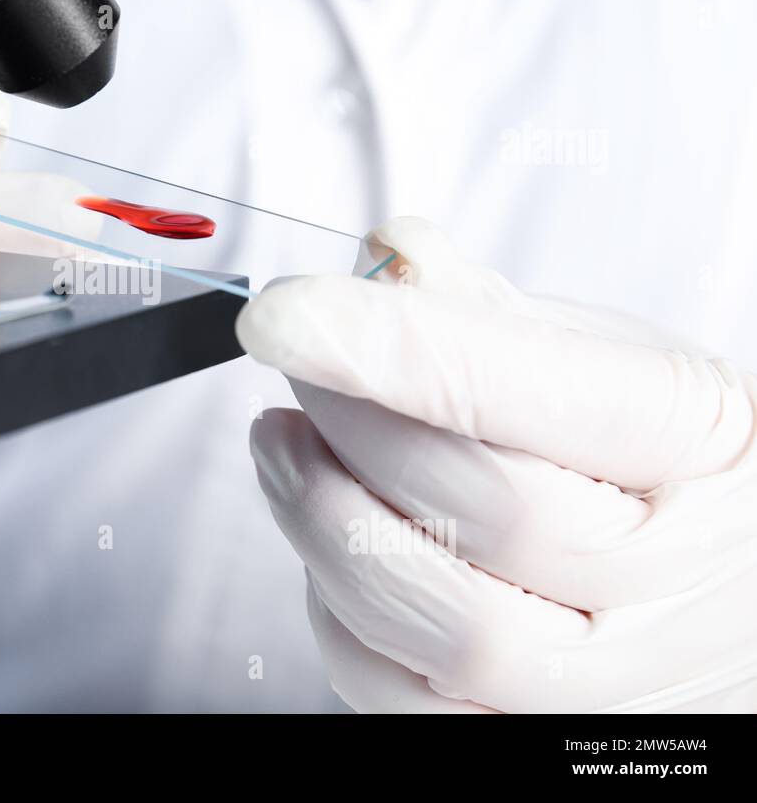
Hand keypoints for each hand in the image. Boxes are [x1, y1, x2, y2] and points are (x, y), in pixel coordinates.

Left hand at [236, 217, 756, 711]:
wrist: (723, 586)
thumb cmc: (660, 463)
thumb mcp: (608, 358)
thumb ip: (493, 314)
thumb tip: (389, 260)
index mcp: (702, 444)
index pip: (539, 394)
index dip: (398, 348)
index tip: (285, 313)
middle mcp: (675, 579)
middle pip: (490, 512)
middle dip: (352, 427)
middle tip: (295, 366)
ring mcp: (613, 679)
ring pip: (445, 627)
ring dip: (325, 521)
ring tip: (287, 446)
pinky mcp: (532, 735)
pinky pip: (404, 697)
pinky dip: (337, 614)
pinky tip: (331, 540)